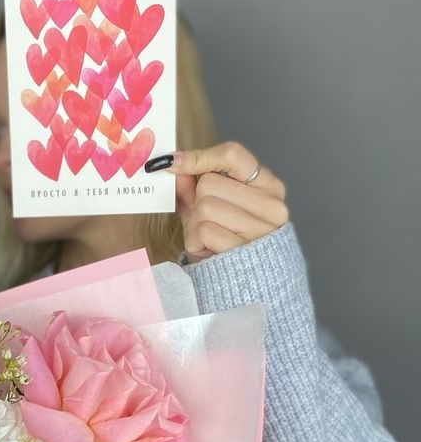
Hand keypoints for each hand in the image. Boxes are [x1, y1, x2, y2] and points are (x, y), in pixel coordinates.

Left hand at [164, 142, 289, 262]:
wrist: (242, 286)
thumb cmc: (225, 242)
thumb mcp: (211, 210)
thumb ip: (194, 188)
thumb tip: (174, 167)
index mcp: (269, 187)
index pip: (232, 155)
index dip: (198, 157)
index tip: (171, 163)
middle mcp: (272, 205)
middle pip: (210, 183)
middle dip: (197, 202)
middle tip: (205, 221)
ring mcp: (261, 229)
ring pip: (205, 206)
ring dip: (195, 224)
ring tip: (208, 237)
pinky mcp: (243, 250)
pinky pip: (203, 231)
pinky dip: (195, 241)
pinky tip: (207, 249)